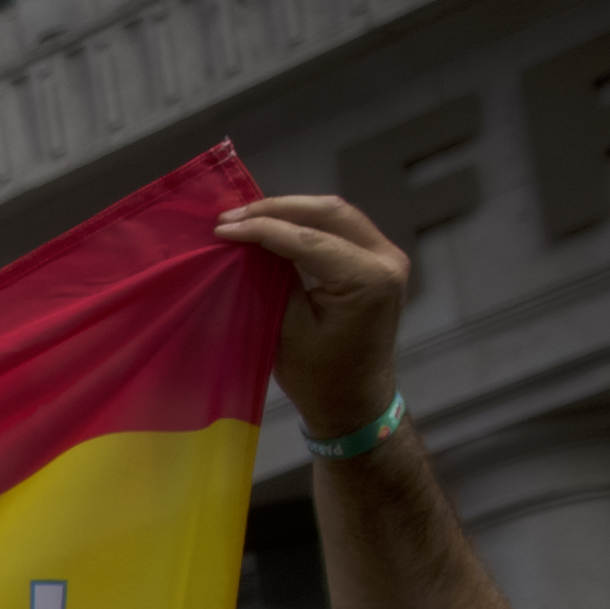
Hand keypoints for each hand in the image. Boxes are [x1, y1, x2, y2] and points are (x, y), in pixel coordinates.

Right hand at [215, 195, 405, 440]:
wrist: (355, 399)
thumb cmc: (319, 377)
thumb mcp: (288, 331)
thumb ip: (275, 280)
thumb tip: (249, 245)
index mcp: (368, 280)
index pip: (310, 239)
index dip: (262, 229)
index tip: (222, 228)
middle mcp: (386, 258)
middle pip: (330, 212)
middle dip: (277, 209)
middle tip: (232, 215)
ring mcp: (387, 255)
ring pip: (336, 214)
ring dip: (291, 211)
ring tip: (246, 218)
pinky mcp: (378, 259)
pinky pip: (341, 227)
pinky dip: (305, 223)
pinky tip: (274, 227)